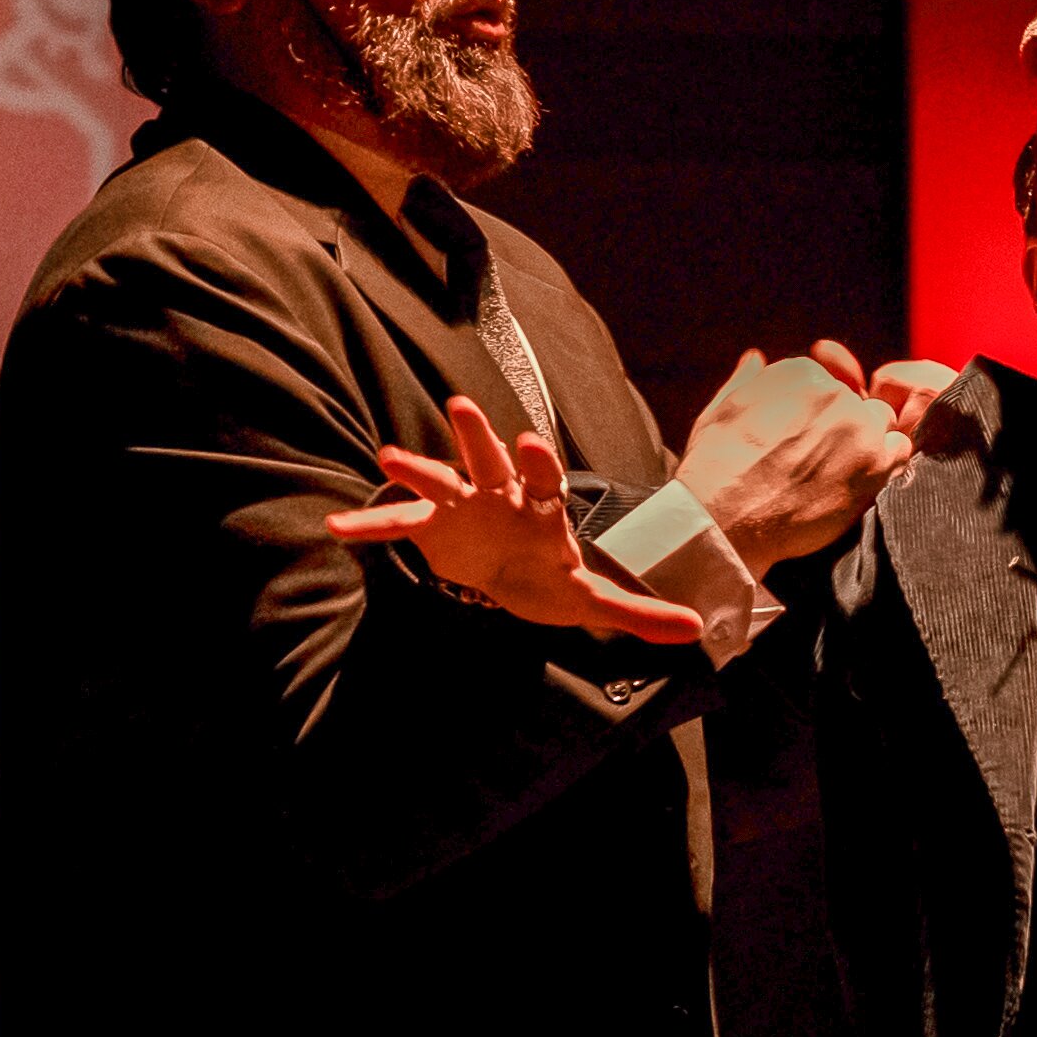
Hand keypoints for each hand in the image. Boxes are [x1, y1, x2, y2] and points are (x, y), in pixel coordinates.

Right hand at [327, 394, 710, 644]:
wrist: (510, 578)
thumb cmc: (550, 577)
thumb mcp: (591, 600)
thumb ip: (637, 612)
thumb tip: (698, 630)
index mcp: (542, 508)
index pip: (545, 478)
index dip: (539, 461)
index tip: (533, 442)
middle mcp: (501, 494)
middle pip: (492, 458)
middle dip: (479, 437)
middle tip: (463, 407)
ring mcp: (462, 504)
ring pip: (441, 476)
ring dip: (419, 465)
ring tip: (390, 457)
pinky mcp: (430, 524)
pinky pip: (398, 522)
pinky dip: (371, 525)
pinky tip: (338, 529)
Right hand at [684, 337, 926, 563]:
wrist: (726, 520)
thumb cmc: (716, 466)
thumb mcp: (721, 409)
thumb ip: (746, 381)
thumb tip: (756, 359)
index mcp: (801, 374)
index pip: (825, 382)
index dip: (814, 412)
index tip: (800, 437)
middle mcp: (834, 393)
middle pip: (854, 402)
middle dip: (840, 425)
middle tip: (817, 458)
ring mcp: (858, 428)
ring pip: (880, 423)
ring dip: (867, 441)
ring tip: (840, 470)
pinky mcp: (876, 465)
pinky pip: (901, 450)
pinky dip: (888, 462)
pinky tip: (863, 479)